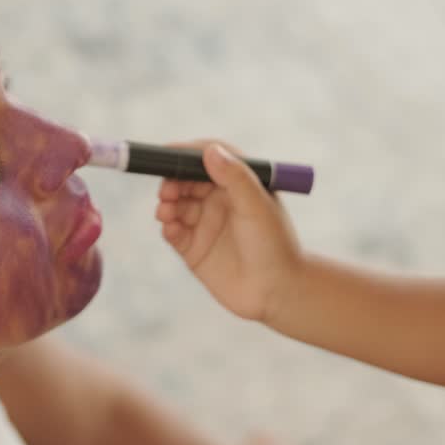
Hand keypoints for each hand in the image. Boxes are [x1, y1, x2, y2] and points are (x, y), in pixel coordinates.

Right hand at [154, 141, 304, 322]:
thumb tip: (210, 150)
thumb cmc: (275, 245)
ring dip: (167, 203)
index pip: (208, 159)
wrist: (278, 293)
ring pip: (176, 204)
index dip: (187, 154)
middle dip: (173, 180)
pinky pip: (173, 231)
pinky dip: (167, 226)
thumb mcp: (257, 206)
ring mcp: (205, 224)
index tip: (168, 152)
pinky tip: (170, 227)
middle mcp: (219, 201)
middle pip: (186, 180)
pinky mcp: (194, 249)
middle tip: (167, 190)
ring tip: (166, 210)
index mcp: (238, 184)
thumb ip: (235, 177)